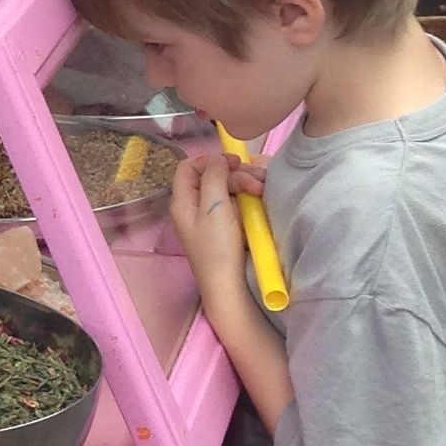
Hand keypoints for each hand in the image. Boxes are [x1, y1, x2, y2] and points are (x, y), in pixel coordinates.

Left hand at [169, 146, 261, 313]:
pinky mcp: (225, 229)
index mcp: (183, 201)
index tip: (234, 161)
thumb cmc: (218, 248)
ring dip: (246, 185)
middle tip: (258, 182)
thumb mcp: (214, 208)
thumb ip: (213, 177)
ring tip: (263, 190)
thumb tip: (217, 159)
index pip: (188, 168)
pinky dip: (248, 199)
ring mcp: (210, 219)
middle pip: (212, 177)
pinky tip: (261, 200)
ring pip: (226, 190)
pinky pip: (235, 205)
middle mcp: (193, 208)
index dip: (210, 160)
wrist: (229, 286)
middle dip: (236, 174)